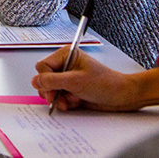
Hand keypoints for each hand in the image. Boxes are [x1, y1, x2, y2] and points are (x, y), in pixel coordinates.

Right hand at [32, 47, 158, 111]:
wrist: (122, 96)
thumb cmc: (105, 83)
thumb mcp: (75, 81)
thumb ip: (52, 81)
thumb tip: (35, 81)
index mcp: (65, 55)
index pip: (42, 67)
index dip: (46, 79)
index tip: (53, 89)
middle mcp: (65, 65)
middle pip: (44, 79)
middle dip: (52, 91)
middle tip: (59, 97)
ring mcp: (68, 78)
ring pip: (51, 90)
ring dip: (59, 98)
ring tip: (71, 100)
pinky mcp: (72, 90)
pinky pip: (59, 97)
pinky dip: (66, 102)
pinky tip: (76, 102)